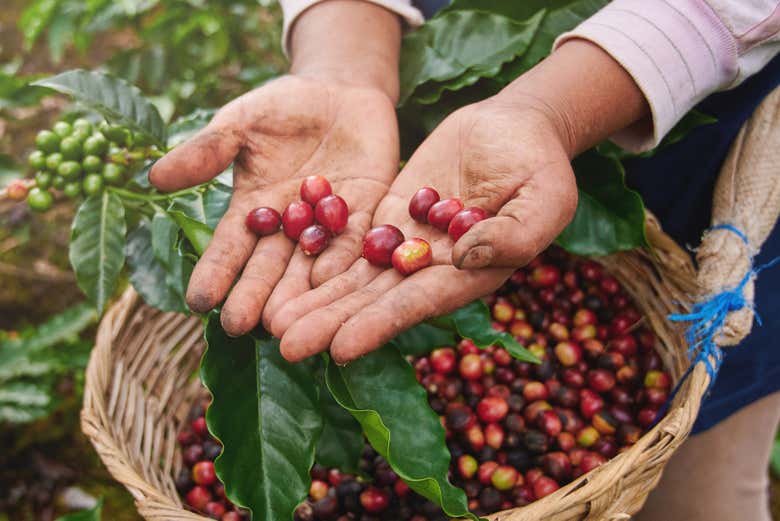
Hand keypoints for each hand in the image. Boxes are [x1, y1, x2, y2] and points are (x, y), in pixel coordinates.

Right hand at [149, 75, 398, 335]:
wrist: (340, 92)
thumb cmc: (282, 106)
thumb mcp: (241, 123)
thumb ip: (207, 151)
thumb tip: (154, 177)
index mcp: (253, 209)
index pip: (230, 247)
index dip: (215, 272)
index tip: (198, 301)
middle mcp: (288, 227)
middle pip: (269, 267)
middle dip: (255, 296)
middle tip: (241, 326)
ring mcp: (327, 225)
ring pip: (310, 265)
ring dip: (298, 294)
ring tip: (285, 323)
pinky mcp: (366, 215)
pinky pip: (354, 241)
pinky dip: (343, 260)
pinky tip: (331, 283)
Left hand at [270, 98, 578, 362]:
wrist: (515, 129)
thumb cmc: (541, 165)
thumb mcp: (545, 197)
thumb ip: (513, 233)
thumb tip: (462, 257)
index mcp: (470, 275)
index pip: (418, 304)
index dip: (379, 325)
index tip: (339, 347)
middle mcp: (432, 269)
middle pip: (375, 300)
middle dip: (332, 323)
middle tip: (285, 345)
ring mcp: (407, 244)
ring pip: (355, 277)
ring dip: (316, 300)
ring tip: (272, 322)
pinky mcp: (389, 216)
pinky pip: (352, 240)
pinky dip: (321, 258)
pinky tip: (286, 274)